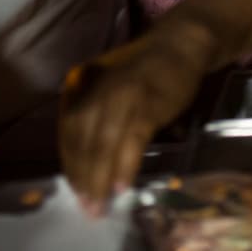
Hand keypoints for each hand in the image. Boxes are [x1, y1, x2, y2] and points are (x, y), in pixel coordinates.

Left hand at [59, 21, 210, 214]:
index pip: (71, 133)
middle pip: (84, 141)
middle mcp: (100, 92)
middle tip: (87, 207)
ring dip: (100, 177)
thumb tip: (91, 158)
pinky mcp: (149, 103)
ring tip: (100, 204)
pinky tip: (122, 185)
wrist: (181, 45)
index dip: (72, 164)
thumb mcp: (114, 87)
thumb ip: (100, 114)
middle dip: (83, 177)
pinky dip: (125, 164)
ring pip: (104, 143)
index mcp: (87, 90)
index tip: (76, 190)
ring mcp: (124, 97)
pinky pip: (132, 139)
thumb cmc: (149, 70)